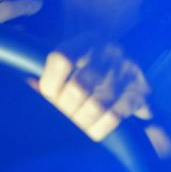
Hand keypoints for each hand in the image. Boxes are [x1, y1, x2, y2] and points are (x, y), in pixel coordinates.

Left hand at [31, 40, 153, 143]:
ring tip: (76, 125)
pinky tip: (91, 130)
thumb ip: (50, 75)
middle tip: (62, 116)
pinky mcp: (141, 91)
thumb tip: (29, 84)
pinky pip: (115, 116)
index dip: (50, 84)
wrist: (129, 81)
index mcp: (86, 41)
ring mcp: (128, 71)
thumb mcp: (70, 67)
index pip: (62, 60)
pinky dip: (98, 128)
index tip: (48, 96)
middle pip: (79, 87)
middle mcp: (109, 51)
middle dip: (66, 109)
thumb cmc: (88, 73)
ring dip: (81, 121)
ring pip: (97, 105)